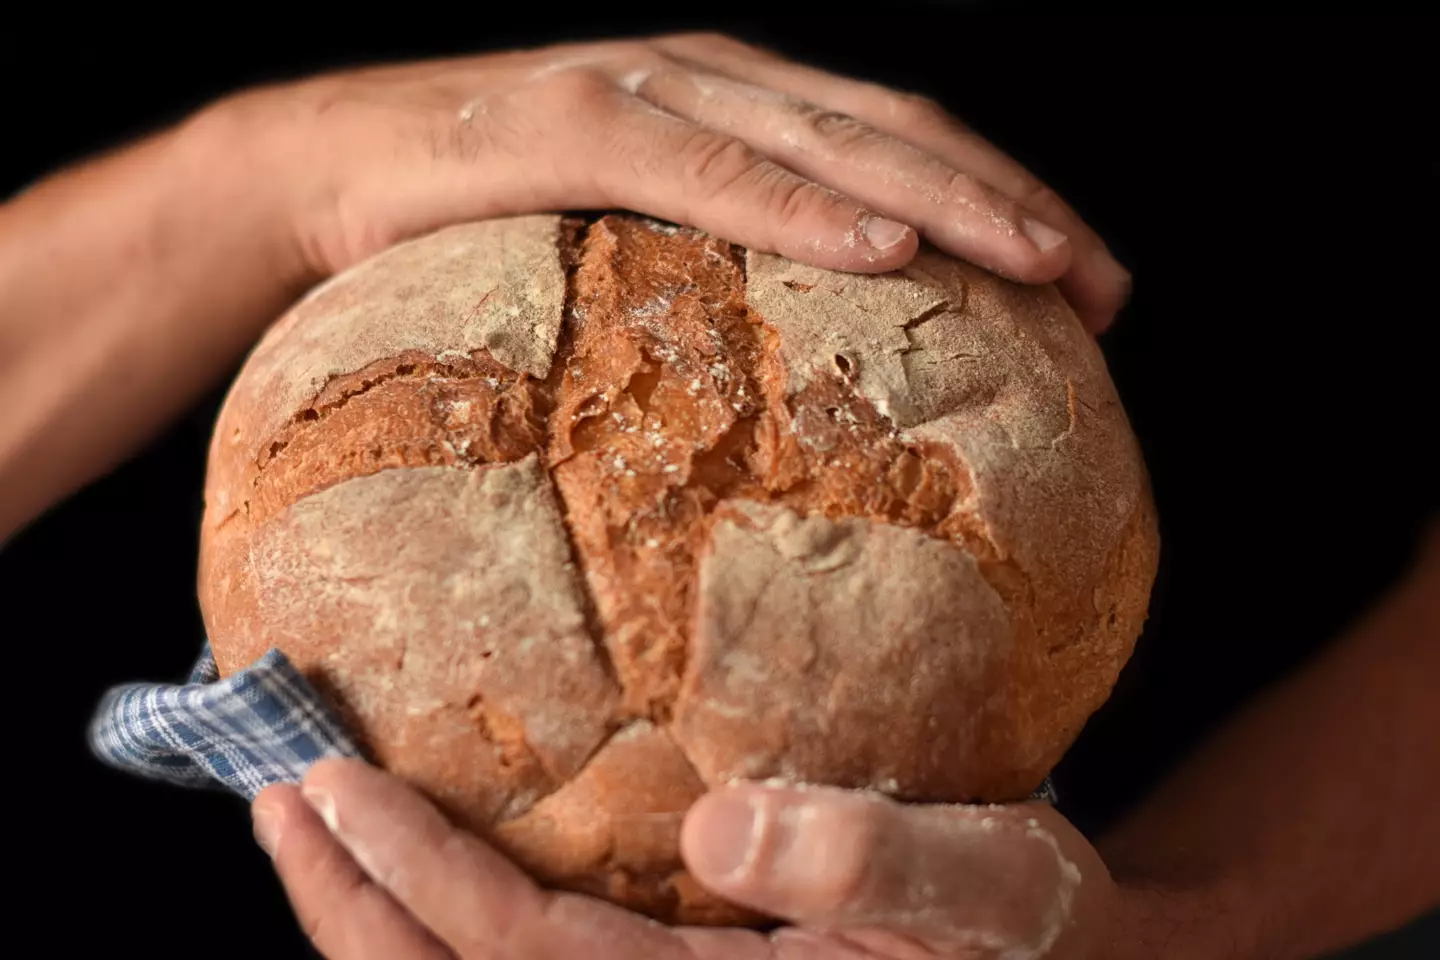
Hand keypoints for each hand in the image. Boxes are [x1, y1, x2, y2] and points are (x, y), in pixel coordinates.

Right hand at [206, 32, 1129, 331]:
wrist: (319, 167)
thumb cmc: (471, 219)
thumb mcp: (615, 240)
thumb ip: (705, 268)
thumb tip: (790, 363)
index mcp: (731, 104)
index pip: (896, 146)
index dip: (1001, 202)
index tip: (1087, 285)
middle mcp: (708, 77)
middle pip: (897, 135)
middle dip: (1014, 205)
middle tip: (1104, 288)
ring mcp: (645, 87)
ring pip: (831, 141)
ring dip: (950, 201)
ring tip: (1044, 264)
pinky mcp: (574, 124)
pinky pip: (712, 172)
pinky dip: (803, 209)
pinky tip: (885, 249)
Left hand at [252, 758, 1179, 958]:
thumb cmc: (1037, 933)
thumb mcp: (995, 884)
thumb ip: (874, 866)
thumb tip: (713, 832)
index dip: (421, 885)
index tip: (332, 789)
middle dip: (350, 915)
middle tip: (274, 802)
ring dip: (374, 924)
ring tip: (308, 829)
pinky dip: (441, 926)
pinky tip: (412, 862)